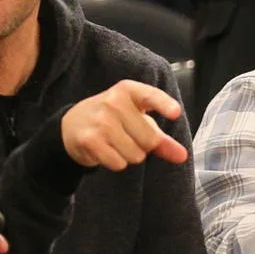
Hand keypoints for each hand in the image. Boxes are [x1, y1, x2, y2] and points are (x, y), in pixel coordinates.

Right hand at [62, 79, 187, 169]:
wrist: (72, 124)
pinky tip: (104, 150)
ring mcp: (101, 120)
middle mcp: (114, 102)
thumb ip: (161, 138)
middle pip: (150, 140)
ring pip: (135, 155)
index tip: (175, 112)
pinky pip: (118, 163)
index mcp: (129, 91)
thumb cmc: (113, 120)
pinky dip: (115, 162)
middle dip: (143, 146)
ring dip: (128, 156)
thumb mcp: (137, 120)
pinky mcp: (90, 139)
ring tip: (114, 143)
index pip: (151, 96)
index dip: (164, 105)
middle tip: (126, 136)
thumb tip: (182, 155)